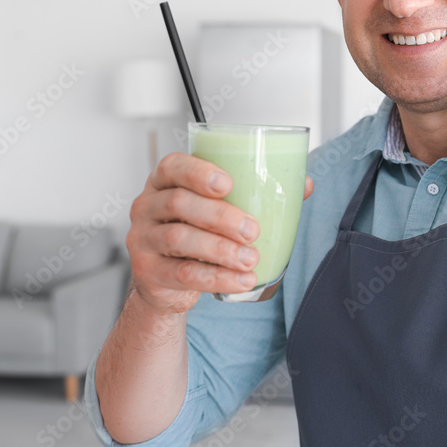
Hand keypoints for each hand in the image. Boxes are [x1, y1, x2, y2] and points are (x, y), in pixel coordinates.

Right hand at [125, 152, 314, 315]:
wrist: (169, 280)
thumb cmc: (199, 231)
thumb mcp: (221, 208)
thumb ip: (258, 193)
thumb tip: (303, 184)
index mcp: (166, 182)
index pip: (172, 166)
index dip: (198, 172)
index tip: (228, 184)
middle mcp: (147, 206)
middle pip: (179, 203)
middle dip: (221, 217)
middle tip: (253, 231)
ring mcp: (143, 239)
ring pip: (180, 239)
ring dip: (221, 250)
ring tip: (251, 259)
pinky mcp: (147, 271)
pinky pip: (183, 274)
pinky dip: (217, 278)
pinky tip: (241, 280)